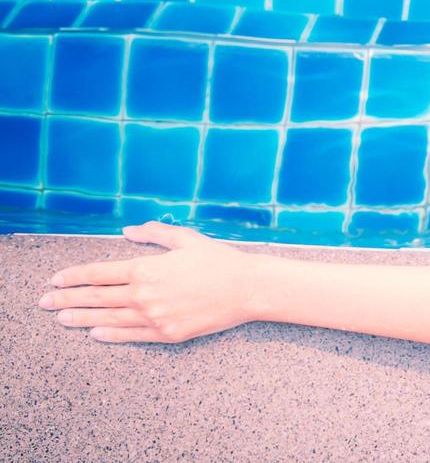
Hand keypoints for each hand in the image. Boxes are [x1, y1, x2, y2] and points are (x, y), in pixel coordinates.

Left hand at [38, 220, 264, 343]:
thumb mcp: (186, 239)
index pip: (99, 273)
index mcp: (146, 269)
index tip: (56, 279)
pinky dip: (110, 335)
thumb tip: (128, 231)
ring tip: (61, 319)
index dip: (74, 276)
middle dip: (67, 298)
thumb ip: (154, 233)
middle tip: (45, 302)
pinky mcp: (167, 334)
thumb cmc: (218, 260)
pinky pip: (131, 335)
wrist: (247, 288)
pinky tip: (95, 333)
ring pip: (108, 319)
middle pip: (97, 298)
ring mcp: (154, 317)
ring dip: (81, 318)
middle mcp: (144, 295)